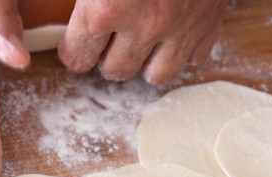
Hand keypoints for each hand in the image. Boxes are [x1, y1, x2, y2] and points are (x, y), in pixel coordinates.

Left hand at [58, 0, 227, 83]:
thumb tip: (62, 6)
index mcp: (104, 7)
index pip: (77, 56)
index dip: (73, 50)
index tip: (74, 45)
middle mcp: (142, 25)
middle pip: (114, 70)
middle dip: (104, 58)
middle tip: (104, 42)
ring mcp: (179, 27)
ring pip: (156, 74)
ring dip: (143, 62)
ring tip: (137, 44)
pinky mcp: (209, 22)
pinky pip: (194, 57)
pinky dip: (181, 50)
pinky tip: (171, 33)